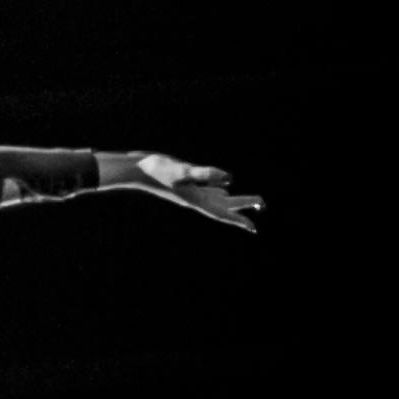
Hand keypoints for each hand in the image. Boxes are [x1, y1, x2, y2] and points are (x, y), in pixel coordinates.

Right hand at [103, 152, 261, 232]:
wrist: (136, 170)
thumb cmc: (157, 170)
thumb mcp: (182, 170)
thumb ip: (204, 174)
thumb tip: (228, 178)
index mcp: (197, 199)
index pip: (222, 213)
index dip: (238, 220)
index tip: (254, 228)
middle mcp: (196, 198)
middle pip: (225, 206)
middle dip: (244, 205)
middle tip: (262, 204)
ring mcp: (190, 192)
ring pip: (218, 199)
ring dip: (234, 201)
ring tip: (249, 202)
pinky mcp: (186, 183)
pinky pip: (208, 190)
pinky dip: (219, 190)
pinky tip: (223, 188)